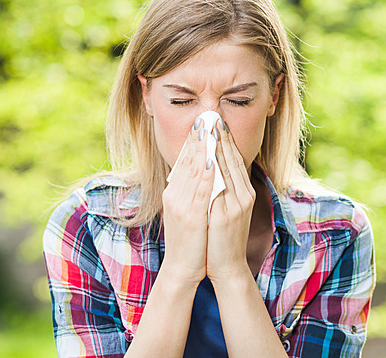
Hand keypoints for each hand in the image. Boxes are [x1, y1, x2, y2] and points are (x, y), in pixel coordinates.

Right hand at [160, 120, 213, 285]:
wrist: (183, 269)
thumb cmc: (190, 240)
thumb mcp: (187, 211)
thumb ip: (190, 191)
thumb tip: (197, 172)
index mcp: (174, 193)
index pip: (184, 161)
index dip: (193, 140)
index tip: (202, 122)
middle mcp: (175, 195)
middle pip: (187, 161)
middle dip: (198, 138)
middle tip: (206, 116)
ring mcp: (182, 205)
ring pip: (193, 170)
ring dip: (202, 148)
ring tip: (209, 129)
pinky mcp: (191, 216)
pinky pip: (200, 190)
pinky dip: (205, 172)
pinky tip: (210, 159)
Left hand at [206, 119, 255, 282]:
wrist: (227, 266)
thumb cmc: (222, 238)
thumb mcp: (226, 210)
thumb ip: (223, 190)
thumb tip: (212, 168)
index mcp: (244, 193)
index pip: (234, 160)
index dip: (225, 140)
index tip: (216, 122)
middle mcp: (244, 195)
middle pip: (232, 159)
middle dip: (221, 137)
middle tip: (212, 116)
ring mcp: (237, 204)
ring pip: (227, 169)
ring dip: (217, 147)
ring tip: (208, 128)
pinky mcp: (228, 214)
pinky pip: (220, 186)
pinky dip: (214, 169)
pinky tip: (206, 156)